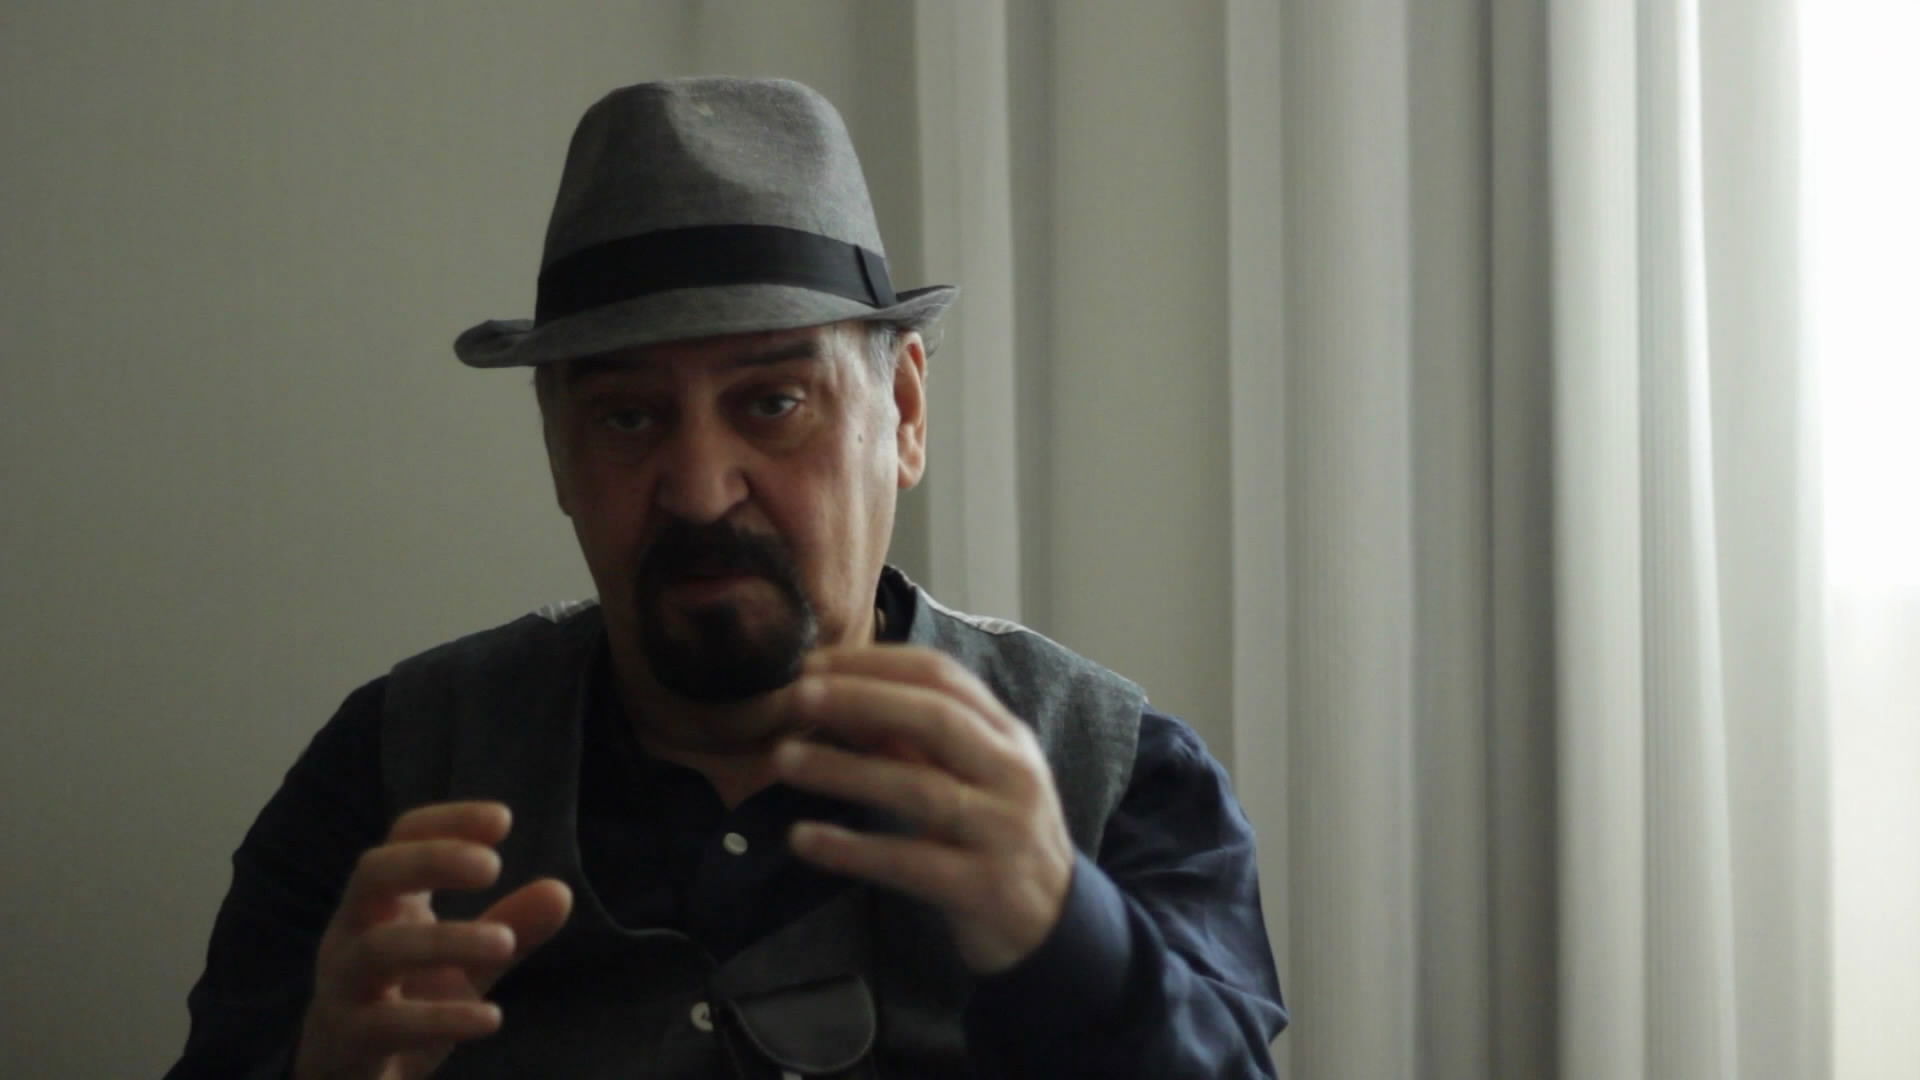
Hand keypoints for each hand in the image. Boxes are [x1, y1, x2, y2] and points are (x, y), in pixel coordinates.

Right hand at [292, 801, 572, 1079]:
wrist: (348, 1075)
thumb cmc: (406, 1001)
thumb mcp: (466, 961)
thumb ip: (511, 926)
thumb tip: (561, 890)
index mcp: (384, 901)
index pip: (402, 838)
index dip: (447, 822)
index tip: (503, 819)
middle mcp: (354, 931)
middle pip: (373, 873)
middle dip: (430, 860)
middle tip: (492, 867)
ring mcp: (343, 984)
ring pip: (379, 949)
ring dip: (444, 941)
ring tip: (505, 942)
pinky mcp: (347, 1039)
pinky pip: (387, 1023)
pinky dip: (440, 1019)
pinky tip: (491, 1018)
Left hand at [773, 647, 1074, 974]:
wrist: (1054, 925)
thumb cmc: (1000, 837)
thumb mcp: (972, 778)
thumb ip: (916, 741)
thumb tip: (841, 700)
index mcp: (1008, 736)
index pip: (944, 678)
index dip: (876, 664)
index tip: (814, 662)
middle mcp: (1012, 775)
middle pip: (937, 719)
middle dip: (862, 700)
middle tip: (798, 695)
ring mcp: (1003, 831)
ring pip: (921, 788)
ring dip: (846, 770)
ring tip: (784, 760)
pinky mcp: (983, 888)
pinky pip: (910, 863)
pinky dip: (853, 849)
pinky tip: (803, 838)